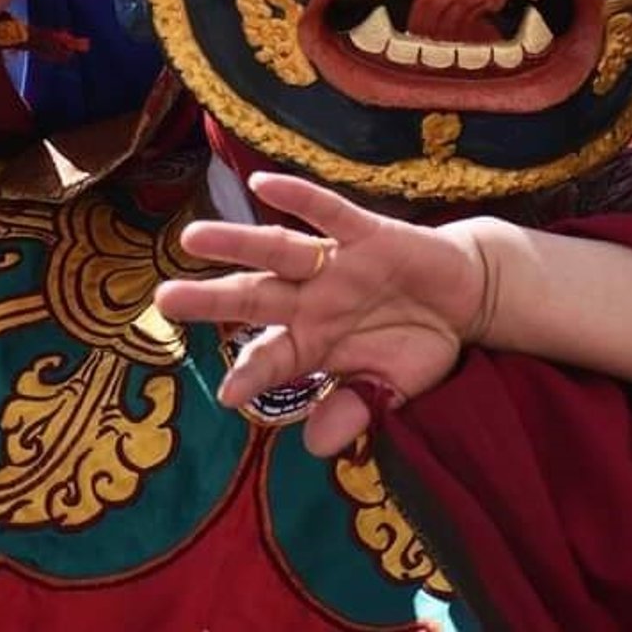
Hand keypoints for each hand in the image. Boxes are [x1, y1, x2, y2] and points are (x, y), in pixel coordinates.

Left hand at [155, 172, 492, 457]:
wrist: (468, 295)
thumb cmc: (419, 340)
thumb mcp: (391, 388)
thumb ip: (353, 411)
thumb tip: (314, 447)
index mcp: (314, 340)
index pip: (271, 358)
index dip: (251, 374)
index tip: (228, 396)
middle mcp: (313, 299)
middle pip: (254, 297)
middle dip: (210, 300)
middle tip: (163, 299)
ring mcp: (335, 264)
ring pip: (277, 251)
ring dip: (237, 243)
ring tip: (193, 238)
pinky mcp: (367, 234)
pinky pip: (328, 213)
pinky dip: (298, 199)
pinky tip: (263, 184)